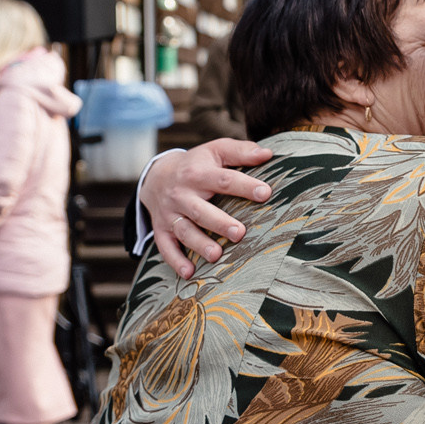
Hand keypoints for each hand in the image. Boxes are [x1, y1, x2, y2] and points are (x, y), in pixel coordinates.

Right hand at [142, 139, 275, 276]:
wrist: (156, 176)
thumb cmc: (197, 164)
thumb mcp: (216, 150)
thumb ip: (241, 151)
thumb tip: (268, 154)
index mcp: (198, 173)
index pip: (223, 180)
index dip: (244, 186)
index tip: (265, 193)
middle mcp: (181, 194)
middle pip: (200, 210)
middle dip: (219, 223)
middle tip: (239, 233)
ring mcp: (170, 214)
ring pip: (184, 230)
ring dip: (199, 244)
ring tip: (217, 255)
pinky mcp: (162, 230)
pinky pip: (165, 247)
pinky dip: (176, 261)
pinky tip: (189, 273)